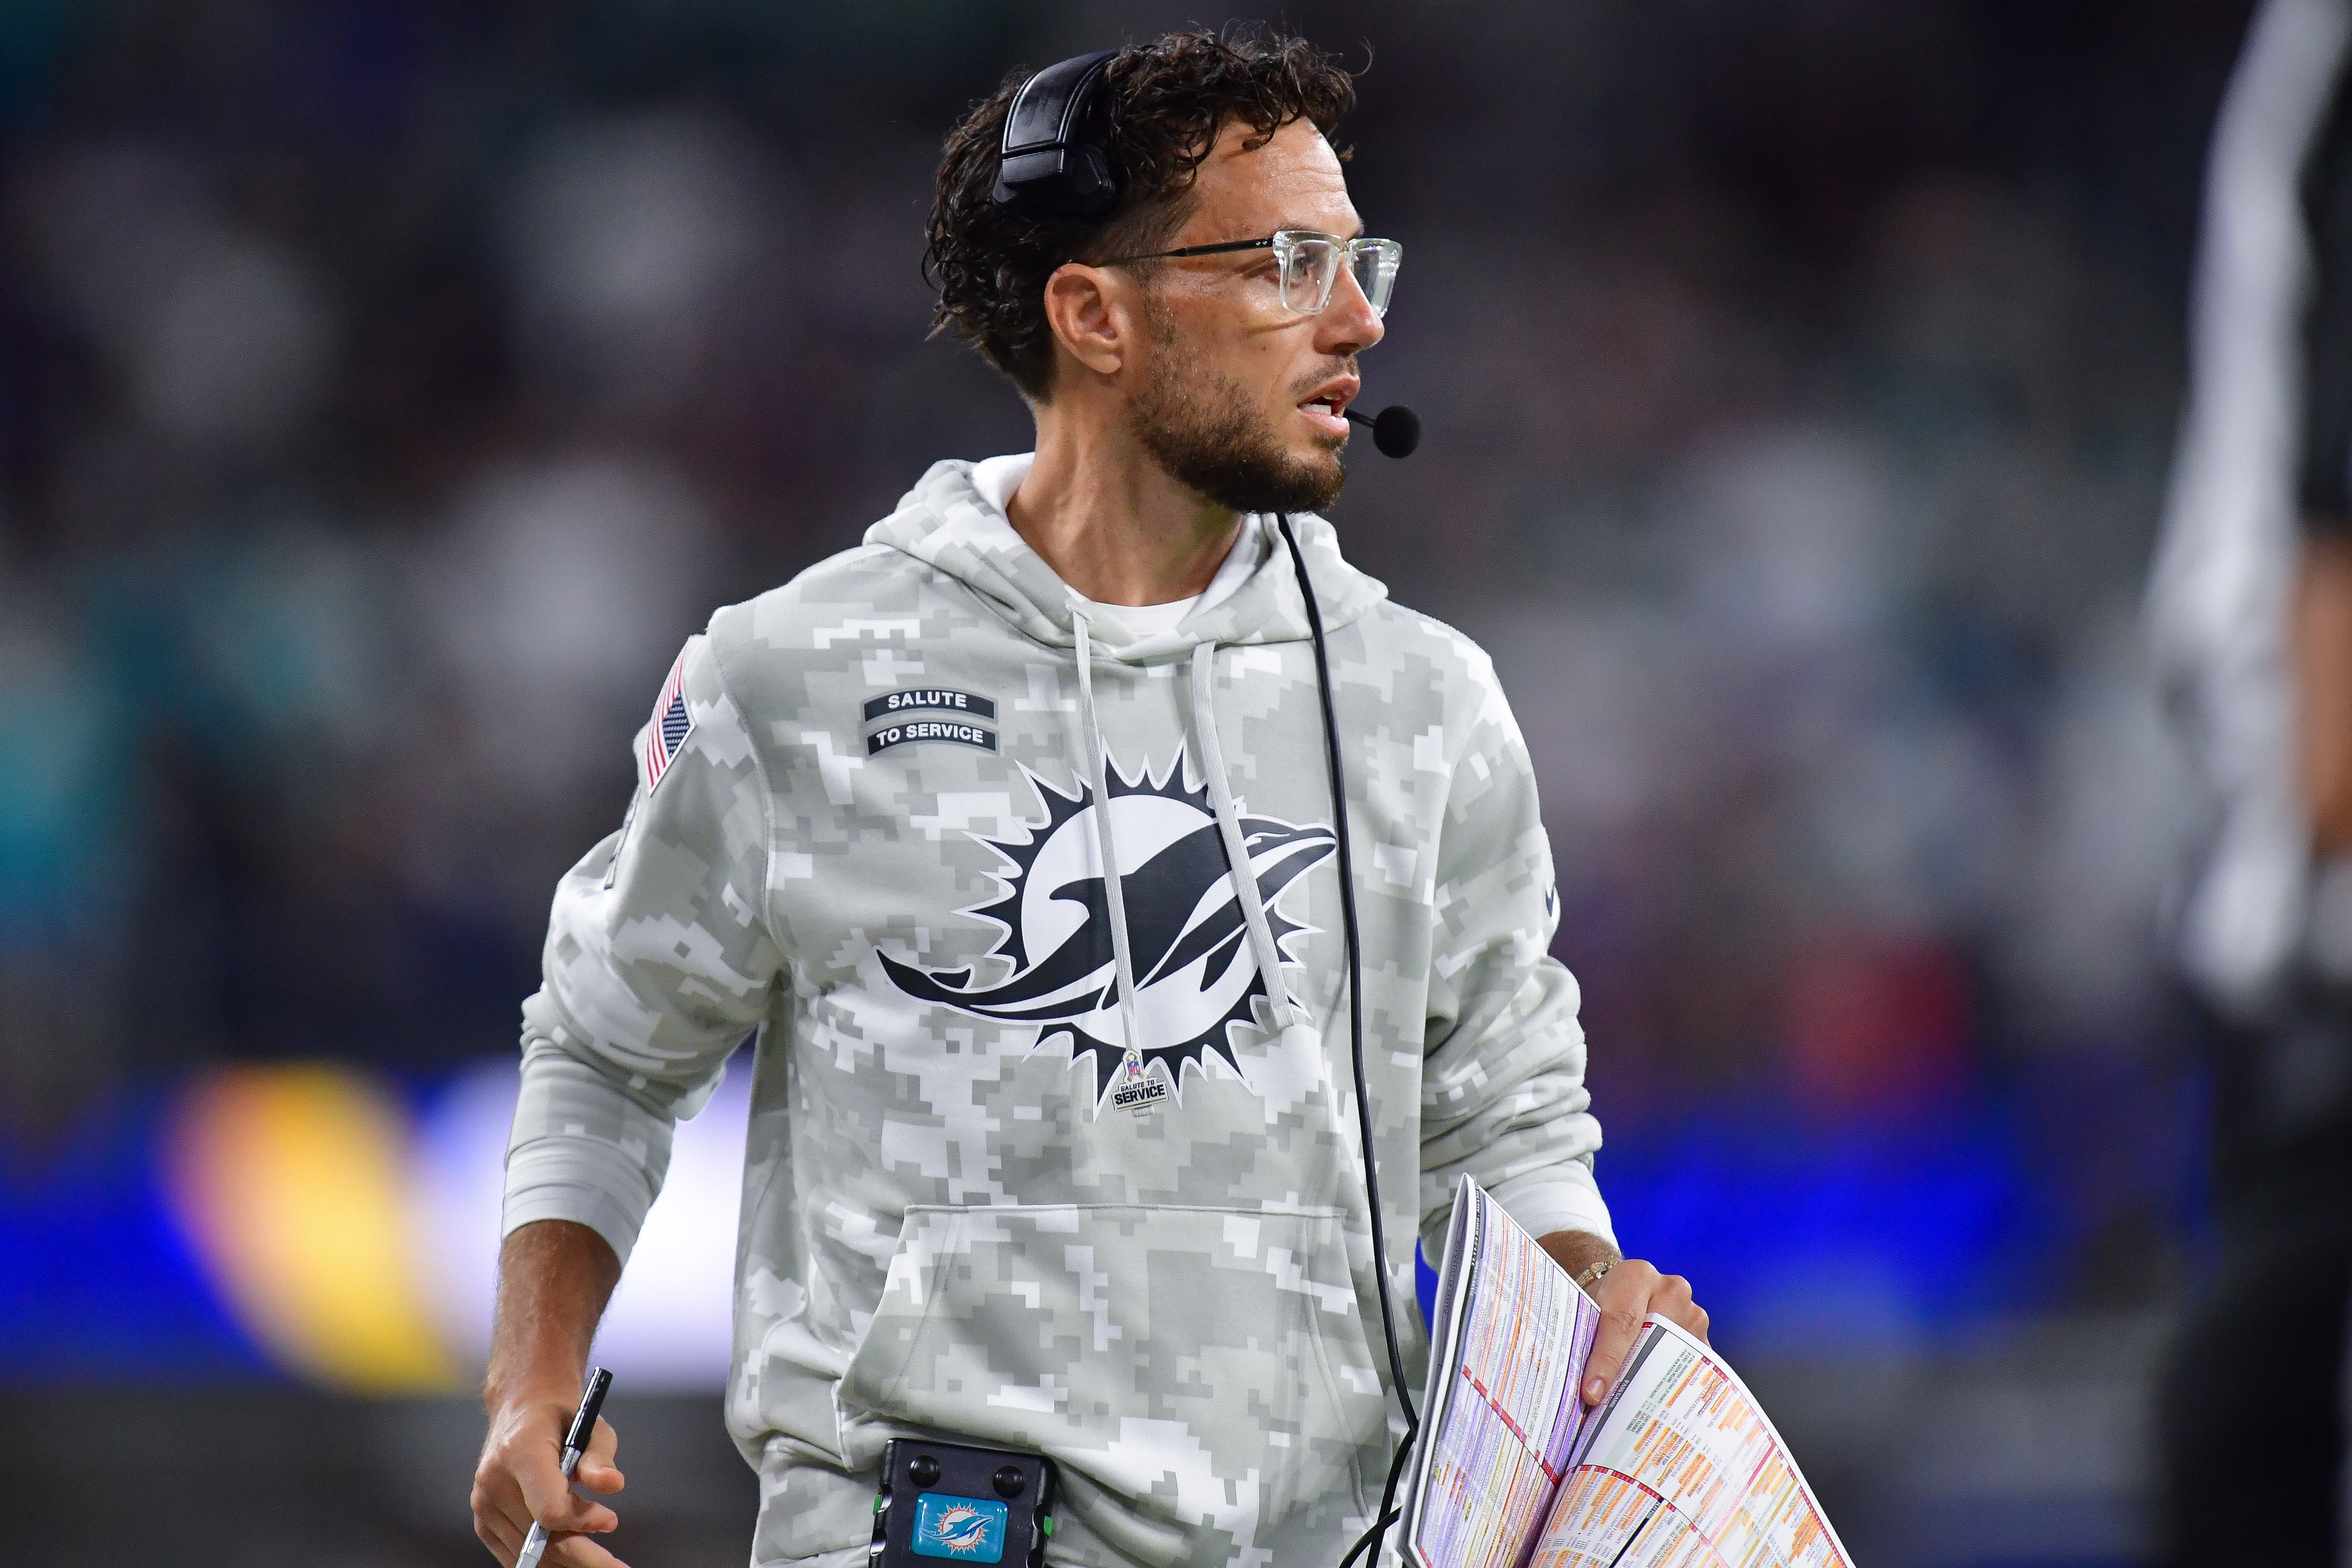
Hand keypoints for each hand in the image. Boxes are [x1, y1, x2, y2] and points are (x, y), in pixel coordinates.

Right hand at [472, 1393, 627, 1565]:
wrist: (522, 1409)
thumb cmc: (562, 1417)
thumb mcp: (591, 1426)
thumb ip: (600, 1458)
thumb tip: (612, 1485)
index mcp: (520, 1451)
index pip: (548, 1508)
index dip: (583, 1521)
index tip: (612, 1521)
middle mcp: (494, 1480)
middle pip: (540, 1537)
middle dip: (583, 1557)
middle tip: (616, 1567)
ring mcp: (483, 1504)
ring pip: (529, 1552)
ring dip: (567, 1562)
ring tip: (600, 1561)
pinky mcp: (483, 1520)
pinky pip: (514, 1554)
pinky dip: (545, 1560)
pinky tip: (573, 1559)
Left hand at [1577, 1258, 1706, 1407]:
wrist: (1625, 1287)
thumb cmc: (1601, 1300)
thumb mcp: (1588, 1308)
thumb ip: (1586, 1338)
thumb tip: (1584, 1390)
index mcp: (1637, 1276)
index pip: (1621, 1321)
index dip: (1606, 1360)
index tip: (1592, 1393)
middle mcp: (1671, 1291)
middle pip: (1653, 1343)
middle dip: (1630, 1380)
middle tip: (1611, 1414)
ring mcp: (1693, 1314)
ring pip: (1674, 1359)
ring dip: (1652, 1389)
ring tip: (1632, 1419)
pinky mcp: (1703, 1338)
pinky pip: (1690, 1368)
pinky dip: (1671, 1390)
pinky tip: (1656, 1412)